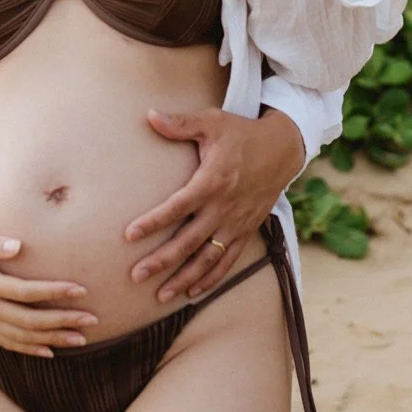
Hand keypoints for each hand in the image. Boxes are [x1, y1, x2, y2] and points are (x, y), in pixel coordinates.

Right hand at [0, 228, 97, 356]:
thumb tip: (19, 246)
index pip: (25, 292)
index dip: (53, 292)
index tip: (80, 290)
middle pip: (30, 320)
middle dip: (63, 320)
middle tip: (93, 320)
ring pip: (23, 337)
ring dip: (54, 338)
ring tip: (82, 339)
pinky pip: (8, 344)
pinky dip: (31, 349)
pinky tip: (51, 351)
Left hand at [124, 108, 304, 300]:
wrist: (282, 149)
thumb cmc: (241, 133)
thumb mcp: (212, 122)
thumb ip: (180, 123)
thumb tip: (149, 115)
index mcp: (212, 181)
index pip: (177, 207)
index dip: (153, 222)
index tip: (129, 235)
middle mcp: (223, 208)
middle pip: (188, 241)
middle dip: (161, 261)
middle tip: (136, 275)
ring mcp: (236, 223)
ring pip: (207, 259)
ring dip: (183, 278)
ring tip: (160, 296)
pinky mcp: (245, 231)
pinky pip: (227, 261)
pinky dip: (211, 279)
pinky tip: (192, 292)